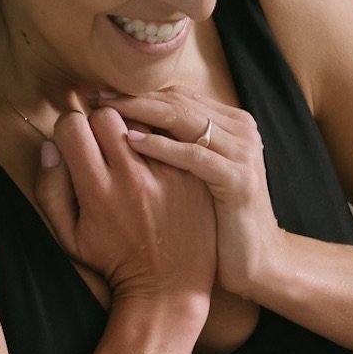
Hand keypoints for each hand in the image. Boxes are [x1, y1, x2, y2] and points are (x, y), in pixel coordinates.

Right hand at [31, 105, 215, 314]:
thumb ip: (50, 189)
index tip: (76, 142)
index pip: (74, 126)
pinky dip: (162, 142)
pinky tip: (158, 157)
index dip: (69, 129)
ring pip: (143, 120)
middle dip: (99, 123)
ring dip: (132, 129)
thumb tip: (50, 145)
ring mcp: (167, 174)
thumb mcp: (69, 236)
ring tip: (131, 149)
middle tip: (103, 143)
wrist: (169, 288)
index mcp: (97, 191)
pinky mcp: (193, 175)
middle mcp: (133, 178)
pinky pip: (173, 138)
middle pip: (107, 115)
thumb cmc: (114, 261)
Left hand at [91, 89, 286, 304]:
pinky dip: (161, 146)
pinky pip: (193, 155)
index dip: (137, 93)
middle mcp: (240, 130)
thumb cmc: (218, 221)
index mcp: (231, 124)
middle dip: (132, 97)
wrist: (257, 260)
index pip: (178, 96)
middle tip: (95, 97)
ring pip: (183, 119)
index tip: (101, 95)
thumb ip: (180, 146)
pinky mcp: (238, 179)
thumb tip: (133, 124)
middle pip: (178, 101)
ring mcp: (242, 152)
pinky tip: (131, 143)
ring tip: (104, 111)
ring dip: (140, 111)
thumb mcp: (200, 175)